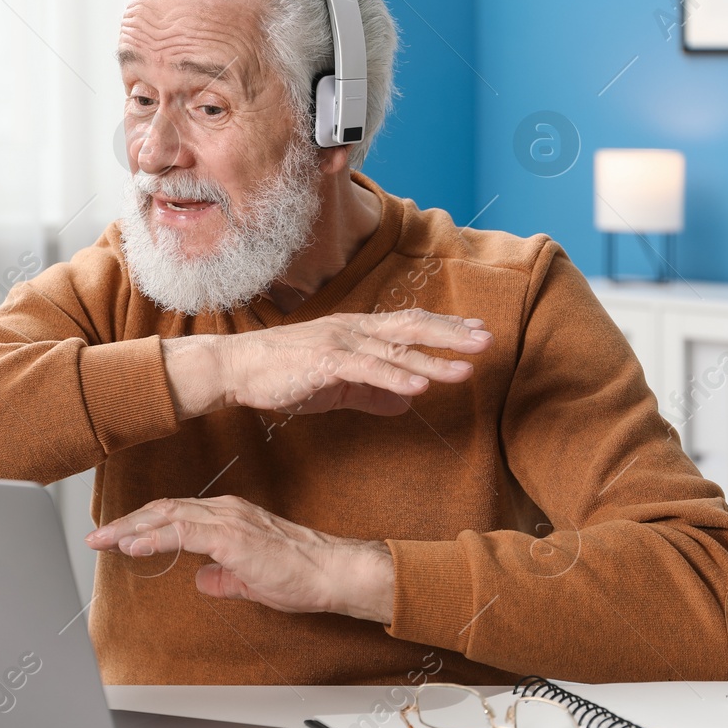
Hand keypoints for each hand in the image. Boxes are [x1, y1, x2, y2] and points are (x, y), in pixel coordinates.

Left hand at [84, 495, 393, 622]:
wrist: (331, 573)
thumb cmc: (301, 575)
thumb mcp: (250, 578)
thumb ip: (223, 577)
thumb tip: (202, 580)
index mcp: (229, 518)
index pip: (175, 515)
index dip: (143, 525)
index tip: (117, 537)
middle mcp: (225, 511)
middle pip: (163, 509)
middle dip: (127, 523)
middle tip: (97, 537)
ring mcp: (228, 519)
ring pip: (168, 516)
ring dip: (131, 529)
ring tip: (104, 540)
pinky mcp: (232, 535)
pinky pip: (184, 532)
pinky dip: (155, 537)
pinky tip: (133, 546)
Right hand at [162, 308, 492, 420]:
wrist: (239, 369)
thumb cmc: (285, 374)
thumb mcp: (337, 386)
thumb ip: (372, 393)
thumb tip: (406, 402)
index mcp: (358, 332)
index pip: (410, 324)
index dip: (445, 328)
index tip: (477, 332)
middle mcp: (354, 330)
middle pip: (412, 327)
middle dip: (452, 334)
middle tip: (488, 340)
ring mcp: (340, 343)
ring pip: (396, 349)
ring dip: (434, 358)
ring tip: (465, 369)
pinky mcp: (325, 362)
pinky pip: (367, 369)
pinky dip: (396, 376)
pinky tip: (420, 386)